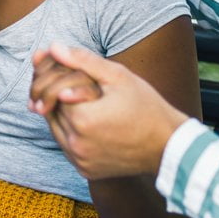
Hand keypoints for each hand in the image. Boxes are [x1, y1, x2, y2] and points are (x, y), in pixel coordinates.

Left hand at [29, 43, 187, 179]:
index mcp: (82, 120)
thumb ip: (82, 61)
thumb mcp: (118, 76)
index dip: (62, 76)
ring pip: (54, 127)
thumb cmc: (146, 107)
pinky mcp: (85, 170)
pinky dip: (69, 131)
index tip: (72, 70)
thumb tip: (53, 48)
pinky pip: (66, 145)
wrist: (168, 146)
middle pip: (50, 109)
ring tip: (81, 99)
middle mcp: (76, 144)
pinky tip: (86, 118)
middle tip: (75, 83)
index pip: (54, 90)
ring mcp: (80, 160)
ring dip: (60, 111)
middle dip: (57, 92)